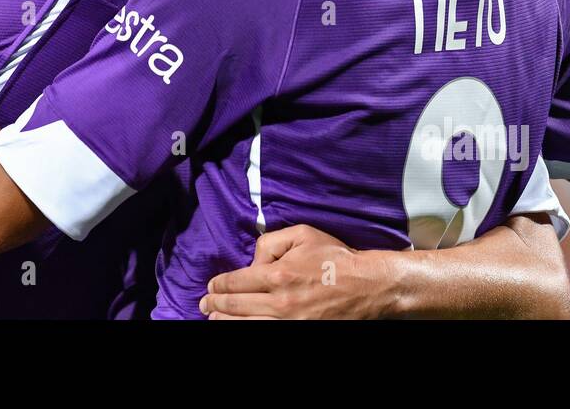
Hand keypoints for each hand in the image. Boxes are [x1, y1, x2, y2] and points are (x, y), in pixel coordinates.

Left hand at [200, 224, 392, 319]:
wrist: (366, 285)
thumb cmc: (334, 256)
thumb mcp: (302, 234)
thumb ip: (271, 243)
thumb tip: (252, 262)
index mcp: (277, 274)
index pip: (235, 283)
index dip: (218, 287)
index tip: (211, 288)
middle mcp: (278, 302)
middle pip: (234, 307)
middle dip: (214, 307)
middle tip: (204, 305)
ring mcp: (288, 322)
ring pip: (245, 326)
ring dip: (224, 323)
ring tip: (213, 320)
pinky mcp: (300, 333)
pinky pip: (264, 334)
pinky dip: (246, 331)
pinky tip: (238, 328)